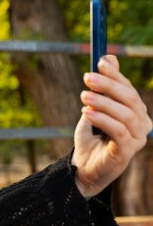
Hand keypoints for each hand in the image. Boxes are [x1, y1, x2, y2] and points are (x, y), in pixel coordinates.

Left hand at [72, 55, 151, 197]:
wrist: (83, 168)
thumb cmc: (90, 139)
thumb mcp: (93, 109)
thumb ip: (101, 89)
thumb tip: (108, 57)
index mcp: (136, 112)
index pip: (128, 89)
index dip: (116, 74)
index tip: (100, 61)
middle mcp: (142, 123)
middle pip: (130, 99)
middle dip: (108, 85)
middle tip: (87, 77)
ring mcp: (138, 138)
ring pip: (125, 114)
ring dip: (103, 102)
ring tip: (83, 96)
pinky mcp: (128, 151)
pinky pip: (118, 131)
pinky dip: (102, 119)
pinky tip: (86, 113)